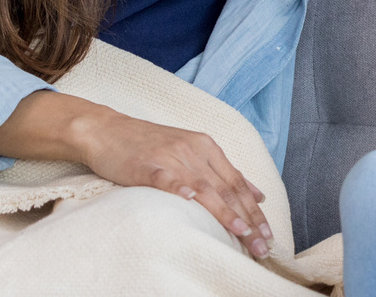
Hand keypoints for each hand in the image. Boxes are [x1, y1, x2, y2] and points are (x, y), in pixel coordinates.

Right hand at [72, 108, 271, 257]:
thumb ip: (223, 172)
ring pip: (203, 187)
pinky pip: (165, 178)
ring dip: (224, 211)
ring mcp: (170, 157)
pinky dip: (179, 188)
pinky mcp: (146, 165)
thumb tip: (258, 195)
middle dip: (247, 220)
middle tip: (261, 245)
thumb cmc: (150, 145)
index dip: (255, 211)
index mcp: (206, 147)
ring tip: (240, 231)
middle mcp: (193, 150)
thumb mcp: (192, 151)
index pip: (237, 183)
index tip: (268, 235)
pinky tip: (190, 199)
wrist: (107, 130)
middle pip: (226, 189)